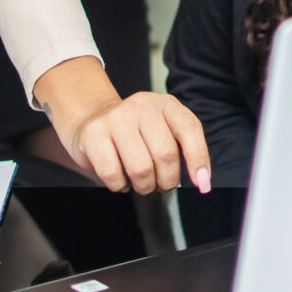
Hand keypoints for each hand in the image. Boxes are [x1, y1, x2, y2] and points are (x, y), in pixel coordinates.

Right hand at [34, 57, 209, 194]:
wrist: (90, 117)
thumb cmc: (134, 132)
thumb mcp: (162, 129)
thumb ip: (183, 148)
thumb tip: (202, 180)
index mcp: (165, 104)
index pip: (189, 129)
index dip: (198, 158)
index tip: (201, 183)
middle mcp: (141, 106)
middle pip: (166, 155)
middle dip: (167, 180)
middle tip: (161, 184)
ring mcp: (115, 119)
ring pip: (141, 169)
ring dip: (144, 186)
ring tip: (140, 181)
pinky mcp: (93, 135)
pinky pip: (113, 175)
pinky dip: (120, 186)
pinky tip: (120, 177)